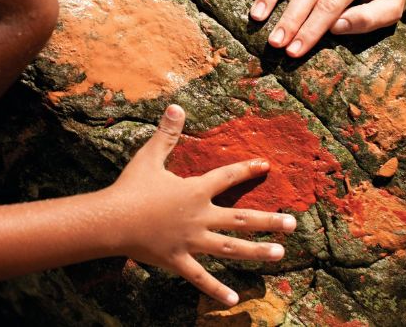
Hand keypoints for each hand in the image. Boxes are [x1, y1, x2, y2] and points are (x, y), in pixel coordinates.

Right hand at [108, 104, 296, 305]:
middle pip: (241, 218)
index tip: (265, 166)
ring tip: (280, 254)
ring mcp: (191, 241)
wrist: (112, 220)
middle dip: (269, 220)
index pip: (227, 177)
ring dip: (257, 251)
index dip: (247, 170)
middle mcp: (200, 217)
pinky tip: (233, 299)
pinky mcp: (178, 260)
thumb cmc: (131, 187)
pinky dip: (216, 289)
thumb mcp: (150, 156)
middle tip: (293, 223)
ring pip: (231, 248)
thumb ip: (167, 133)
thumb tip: (176, 106)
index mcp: (195, 191)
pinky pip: (200, 277)